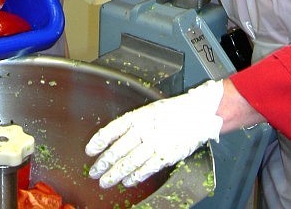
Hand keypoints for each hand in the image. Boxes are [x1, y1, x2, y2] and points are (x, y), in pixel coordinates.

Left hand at [85, 79, 223, 188]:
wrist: (199, 113)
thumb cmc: (176, 110)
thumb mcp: (152, 109)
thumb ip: (136, 122)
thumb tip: (118, 136)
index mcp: (140, 115)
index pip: (113, 129)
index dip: (100, 140)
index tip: (90, 150)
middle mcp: (144, 129)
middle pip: (118, 149)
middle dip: (104, 162)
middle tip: (94, 172)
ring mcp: (155, 143)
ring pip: (129, 162)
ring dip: (115, 173)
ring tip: (105, 181)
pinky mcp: (166, 155)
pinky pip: (146, 168)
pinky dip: (135, 176)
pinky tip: (128, 181)